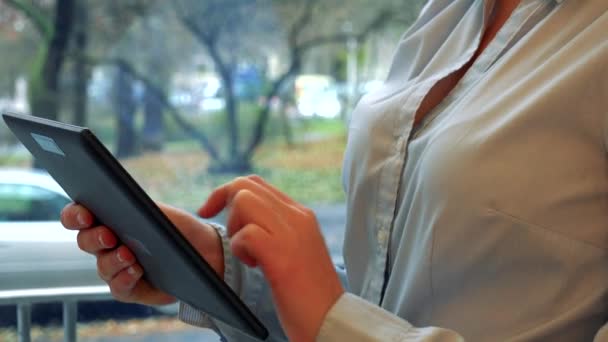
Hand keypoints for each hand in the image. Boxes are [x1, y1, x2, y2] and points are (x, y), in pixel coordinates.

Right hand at [60, 202, 223, 304]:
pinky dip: (124, 279)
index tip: (85, 214)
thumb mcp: (156, 212)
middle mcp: (107, 246)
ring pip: (102, 266)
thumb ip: (133, 207)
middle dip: (94, 237)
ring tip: (129, 255)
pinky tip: (136, 271)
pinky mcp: (130, 288)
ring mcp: (116, 269)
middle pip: (85, 241)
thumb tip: (115, 202)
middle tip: (109, 235)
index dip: (75, 215)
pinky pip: (118, 287)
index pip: (78, 216)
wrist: (204, 251)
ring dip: (113, 260)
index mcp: (108, 221)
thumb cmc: (176, 228)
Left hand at [199, 175, 343, 341]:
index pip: (256, 184)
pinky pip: (246, 233)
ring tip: (248, 253)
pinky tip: (254, 265)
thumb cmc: (309, 292)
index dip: (227, 193)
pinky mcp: (281, 256)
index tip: (210, 211)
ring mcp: (291, 234)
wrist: (332, 319)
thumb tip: (245, 220)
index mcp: (300, 215)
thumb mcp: (296, 249)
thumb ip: (277, 229)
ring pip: (243, 201)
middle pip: (245, 185)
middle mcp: (297, 217)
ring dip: (234, 226)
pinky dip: (240, 248)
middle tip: (223, 232)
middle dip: (221, 204)